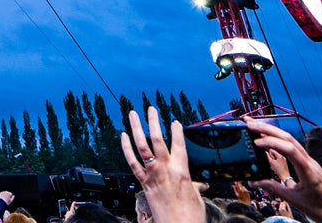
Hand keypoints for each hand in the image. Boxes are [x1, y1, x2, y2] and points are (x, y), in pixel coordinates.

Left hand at [120, 106, 201, 222]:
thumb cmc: (190, 215)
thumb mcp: (196, 196)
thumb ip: (194, 186)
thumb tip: (199, 184)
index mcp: (182, 170)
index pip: (179, 144)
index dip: (176, 130)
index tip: (174, 121)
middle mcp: (166, 169)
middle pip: (158, 139)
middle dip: (154, 121)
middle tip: (151, 108)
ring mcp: (152, 175)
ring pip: (142, 146)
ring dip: (136, 128)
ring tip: (133, 114)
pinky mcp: (143, 184)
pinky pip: (132, 162)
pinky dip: (126, 148)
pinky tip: (123, 136)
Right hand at [245, 117, 321, 222]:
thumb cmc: (321, 209)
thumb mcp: (295, 200)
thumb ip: (275, 189)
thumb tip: (254, 181)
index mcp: (308, 170)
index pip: (290, 149)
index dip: (272, 143)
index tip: (256, 142)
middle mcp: (310, 162)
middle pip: (288, 139)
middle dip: (268, 129)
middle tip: (249, 123)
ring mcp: (310, 161)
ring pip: (291, 141)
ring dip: (273, 132)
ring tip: (255, 127)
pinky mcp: (308, 164)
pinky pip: (293, 148)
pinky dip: (279, 141)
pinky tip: (269, 139)